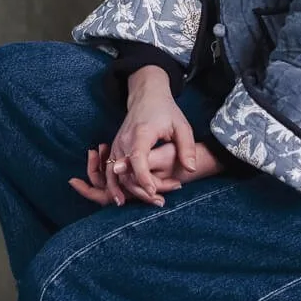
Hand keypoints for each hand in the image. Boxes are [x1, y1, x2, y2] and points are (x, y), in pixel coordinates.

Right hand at [69, 72, 227, 206]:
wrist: (146, 96)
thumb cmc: (165, 111)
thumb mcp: (182, 126)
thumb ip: (187, 147)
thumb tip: (190, 169)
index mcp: (141, 133)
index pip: (138, 159)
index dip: (144, 177)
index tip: (153, 191)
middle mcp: (124, 140)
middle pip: (125, 171)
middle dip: (140, 189)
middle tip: (159, 201)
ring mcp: (117, 145)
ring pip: (114, 174)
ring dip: (124, 191)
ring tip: (135, 204)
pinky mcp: (115, 149)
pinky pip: (110, 170)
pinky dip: (114, 185)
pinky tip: (121, 198)